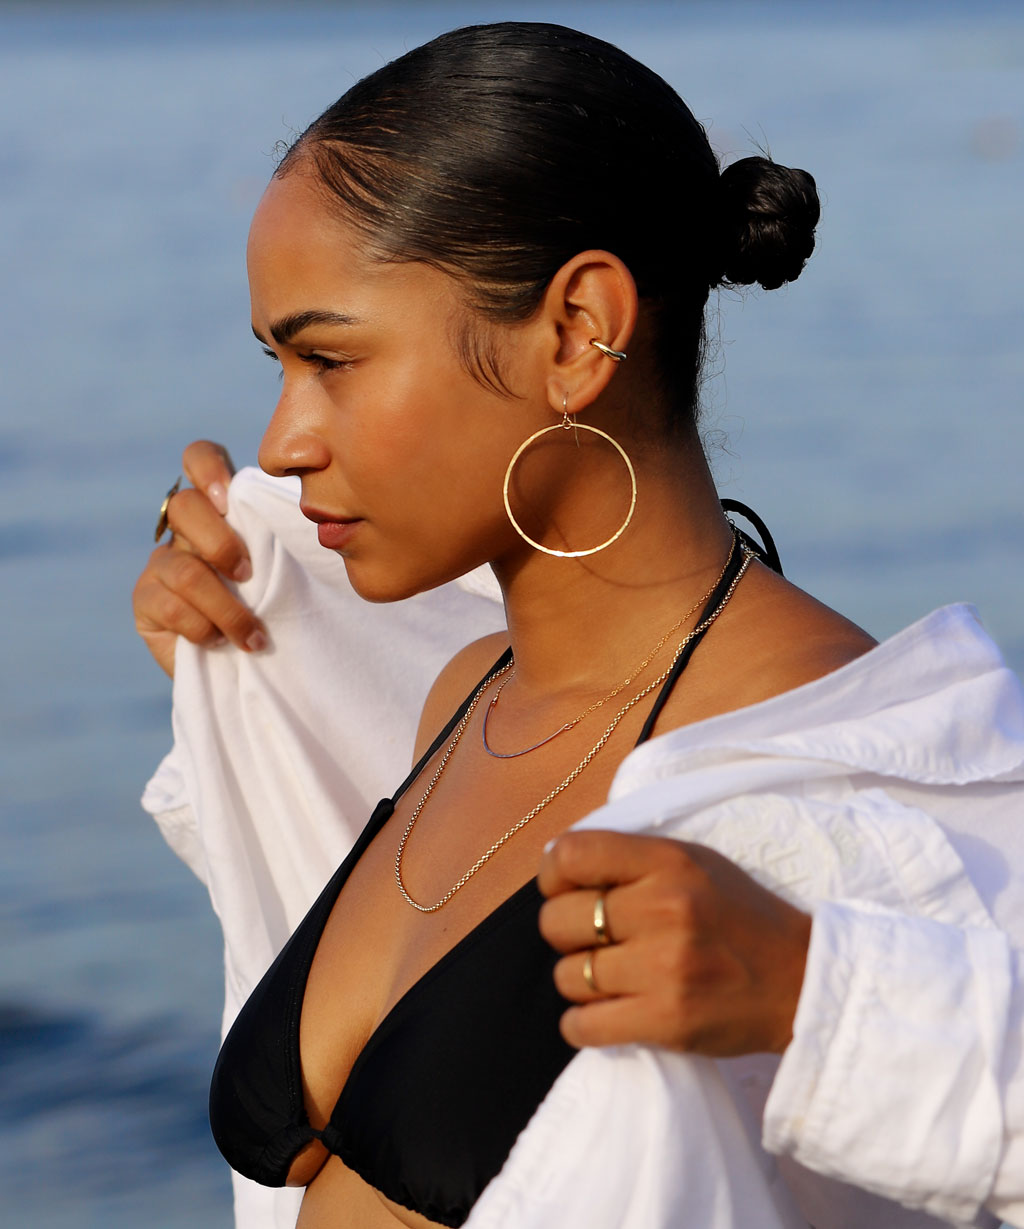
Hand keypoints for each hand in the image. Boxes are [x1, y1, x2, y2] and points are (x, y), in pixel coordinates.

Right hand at [132, 441, 266, 676]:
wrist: (247, 664)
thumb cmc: (276, 608)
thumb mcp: (286, 569)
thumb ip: (284, 539)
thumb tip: (319, 526)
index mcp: (220, 509)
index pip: (199, 458)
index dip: (208, 467)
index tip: (230, 497)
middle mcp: (185, 529)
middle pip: (184, 507)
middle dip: (220, 543)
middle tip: (248, 574)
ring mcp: (160, 564)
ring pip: (184, 569)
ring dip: (227, 608)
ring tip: (252, 635)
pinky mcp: (145, 601)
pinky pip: (170, 606)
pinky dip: (204, 628)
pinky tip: (220, 642)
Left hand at [538, 830, 810, 1055]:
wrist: (802, 980)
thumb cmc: (739, 916)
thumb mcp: (694, 862)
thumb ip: (632, 860)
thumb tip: (558, 865)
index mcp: (667, 862)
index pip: (570, 855)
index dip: (554, 875)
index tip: (567, 890)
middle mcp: (662, 908)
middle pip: (557, 920)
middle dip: (566, 933)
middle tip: (595, 940)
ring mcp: (663, 968)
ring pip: (568, 976)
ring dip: (581, 980)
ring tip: (612, 978)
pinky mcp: (666, 1021)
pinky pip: (582, 1026)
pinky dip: (583, 1023)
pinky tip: (606, 1013)